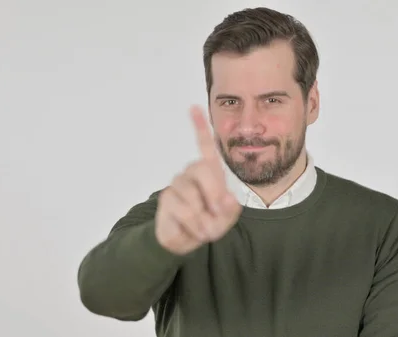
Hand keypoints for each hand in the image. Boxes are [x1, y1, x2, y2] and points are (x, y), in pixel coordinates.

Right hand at [154, 105, 241, 254]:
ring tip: (205, 226)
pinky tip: (194, 229)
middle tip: (219, 212)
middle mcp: (192, 172)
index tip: (194, 107)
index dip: (200, 126)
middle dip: (214, 192)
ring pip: (193, 197)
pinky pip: (184, 211)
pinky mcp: (167, 197)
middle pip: (203, 169)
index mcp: (209, 171)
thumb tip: (227, 199)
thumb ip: (231, 209)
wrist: (187, 239)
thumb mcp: (227, 217)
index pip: (205, 146)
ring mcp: (178, 183)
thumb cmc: (209, 221)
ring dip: (204, 218)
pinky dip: (194, 225)